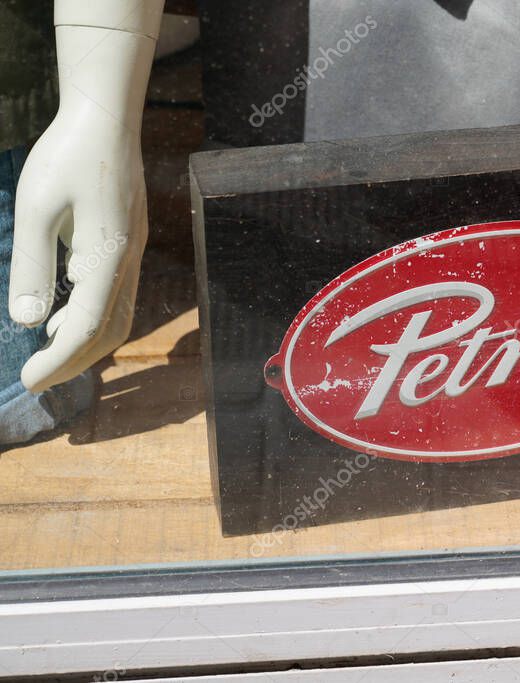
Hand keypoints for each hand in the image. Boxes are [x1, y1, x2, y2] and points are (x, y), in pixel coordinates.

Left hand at [8, 105, 146, 392]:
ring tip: (46, 353)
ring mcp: (133, 253)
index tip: (28, 380)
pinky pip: (116, 296)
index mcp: (109, 255)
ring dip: (85, 342)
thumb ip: (32, 266)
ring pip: (119, 316)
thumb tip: (29, 322)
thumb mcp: (36, 208)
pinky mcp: (128, 244)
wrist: (106, 119)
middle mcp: (129, 260)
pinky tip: (61, 315)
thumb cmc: (66, 155)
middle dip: (76, 362)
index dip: (60, 360)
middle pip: (112, 331)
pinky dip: (91, 318)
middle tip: (36, 378)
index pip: (89, 325)